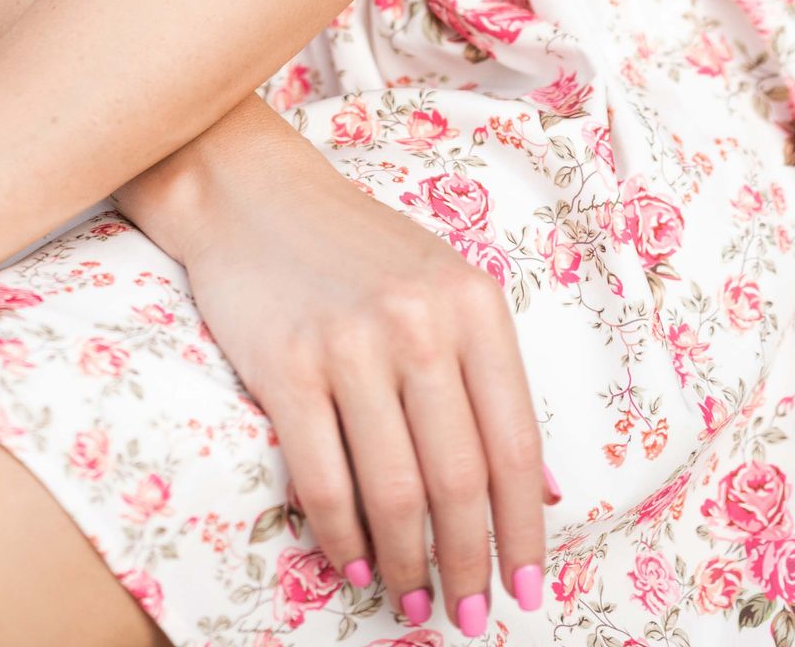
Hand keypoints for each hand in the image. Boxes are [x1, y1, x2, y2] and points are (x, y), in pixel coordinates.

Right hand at [164, 128, 554, 632]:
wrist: (252, 191)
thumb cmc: (356, 247)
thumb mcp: (442, 287)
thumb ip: (488, 378)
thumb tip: (543, 489)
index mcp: (474, 304)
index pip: (515, 443)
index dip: (525, 530)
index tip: (529, 588)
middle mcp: (420, 322)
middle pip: (459, 479)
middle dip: (468, 564)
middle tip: (470, 616)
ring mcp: (351, 344)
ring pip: (395, 491)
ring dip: (408, 564)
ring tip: (411, 600)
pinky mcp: (286, 366)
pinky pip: (325, 481)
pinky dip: (343, 539)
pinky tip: (356, 564)